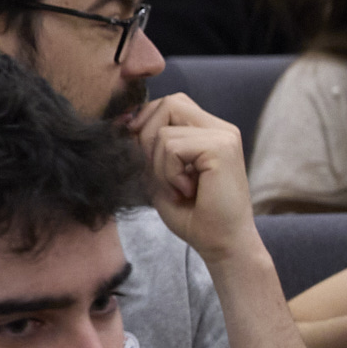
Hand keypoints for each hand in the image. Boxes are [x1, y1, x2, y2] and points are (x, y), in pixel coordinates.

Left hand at [124, 93, 256, 264]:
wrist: (220, 243)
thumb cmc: (191, 213)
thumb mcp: (159, 173)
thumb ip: (147, 146)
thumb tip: (122, 121)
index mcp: (208, 130)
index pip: (168, 104)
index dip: (146, 122)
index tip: (140, 153)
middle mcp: (220, 128)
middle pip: (166, 104)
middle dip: (147, 139)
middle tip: (161, 175)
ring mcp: (224, 135)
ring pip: (163, 130)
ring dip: (158, 165)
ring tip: (178, 188)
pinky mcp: (222, 147)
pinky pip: (171, 147)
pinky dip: (168, 173)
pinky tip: (186, 191)